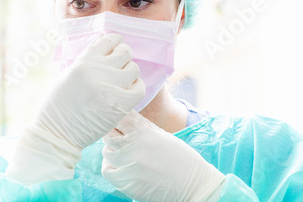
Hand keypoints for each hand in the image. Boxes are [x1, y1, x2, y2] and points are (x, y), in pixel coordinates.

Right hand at [6, 34, 144, 184]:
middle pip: (124, 52)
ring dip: (129, 73)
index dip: (115, 42)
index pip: (108, 40)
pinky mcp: (120, 104)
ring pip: (134, 68)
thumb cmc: (59, 105)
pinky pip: (139, 88)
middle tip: (119, 66)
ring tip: (121, 82)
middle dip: (123, 57)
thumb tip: (107, 49)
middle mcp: (98, 69)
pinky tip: (127, 93)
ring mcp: (110, 86)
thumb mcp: (68, 74)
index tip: (116, 46)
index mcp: (83, 60)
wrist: (57, 132)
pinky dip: (136, 88)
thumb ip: (87, 61)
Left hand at [102, 111, 224, 201]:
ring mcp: (128, 164)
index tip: (116, 117)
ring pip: (107, 151)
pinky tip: (119, 165)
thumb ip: (142, 127)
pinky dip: (110, 166)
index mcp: (144, 132)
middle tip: (116, 135)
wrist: (194, 186)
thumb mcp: (163, 137)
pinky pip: (107, 170)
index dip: (115, 116)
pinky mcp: (126, 182)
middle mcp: (134, 146)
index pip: (119, 117)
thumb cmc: (181, 159)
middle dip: (111, 132)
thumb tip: (125, 116)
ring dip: (112, 149)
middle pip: (109, 132)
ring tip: (122, 152)